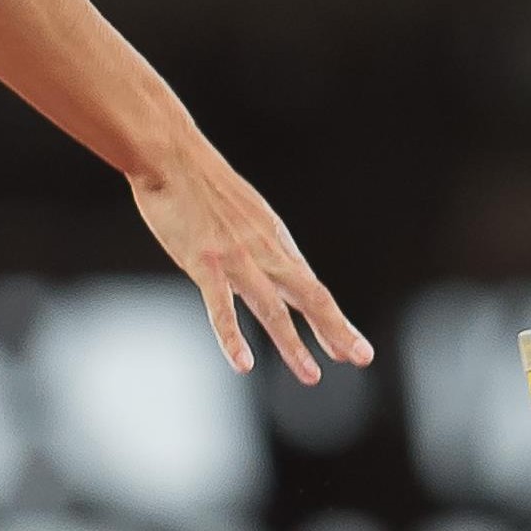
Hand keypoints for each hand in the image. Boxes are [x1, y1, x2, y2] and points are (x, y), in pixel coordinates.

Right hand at [129, 142, 374, 383]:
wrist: (170, 154)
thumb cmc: (200, 180)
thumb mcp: (243, 208)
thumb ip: (257, 239)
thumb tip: (268, 261)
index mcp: (273, 238)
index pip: (310, 287)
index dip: (332, 320)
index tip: (350, 346)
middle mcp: (263, 250)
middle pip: (309, 296)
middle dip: (336, 331)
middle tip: (361, 358)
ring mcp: (235, 258)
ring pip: (273, 308)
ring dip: (294, 345)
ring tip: (312, 375)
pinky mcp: (204, 262)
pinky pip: (221, 307)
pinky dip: (232, 337)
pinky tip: (243, 364)